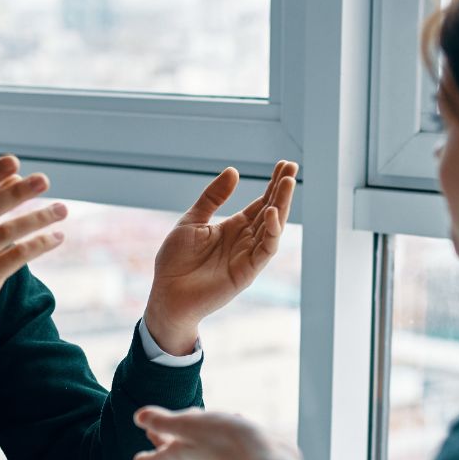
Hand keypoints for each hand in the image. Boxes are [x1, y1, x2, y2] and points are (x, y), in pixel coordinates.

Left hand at [133, 406, 312, 459]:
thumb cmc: (227, 443)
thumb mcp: (189, 426)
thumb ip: (164, 422)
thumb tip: (138, 418)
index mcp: (184, 455)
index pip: (159, 458)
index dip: (148, 457)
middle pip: (179, 451)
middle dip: (166, 442)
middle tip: (154, 436)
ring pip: (204, 446)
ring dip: (196, 434)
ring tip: (193, 423)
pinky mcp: (245, 457)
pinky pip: (229, 441)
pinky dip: (225, 430)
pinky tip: (236, 419)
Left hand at [143, 160, 297, 354]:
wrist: (166, 294)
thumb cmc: (175, 261)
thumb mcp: (192, 221)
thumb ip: (213, 198)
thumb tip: (234, 171)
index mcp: (233, 228)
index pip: (260, 203)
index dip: (273, 185)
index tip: (284, 165)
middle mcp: (245, 241)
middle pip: (271, 211)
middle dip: (283, 191)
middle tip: (292, 168)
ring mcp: (247, 257)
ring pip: (272, 229)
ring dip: (281, 206)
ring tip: (288, 184)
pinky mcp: (246, 273)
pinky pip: (265, 251)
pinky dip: (271, 233)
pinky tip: (271, 213)